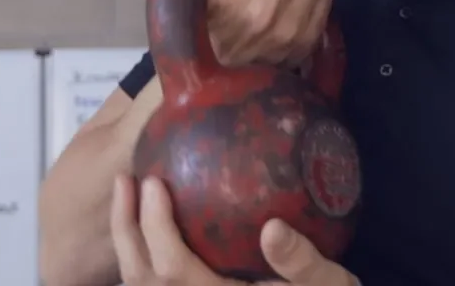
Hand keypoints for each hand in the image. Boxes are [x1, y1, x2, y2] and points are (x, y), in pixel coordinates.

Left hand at [111, 174, 358, 285]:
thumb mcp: (327, 284)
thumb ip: (302, 263)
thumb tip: (273, 229)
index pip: (172, 270)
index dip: (156, 228)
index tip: (153, 183)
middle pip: (142, 278)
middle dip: (127, 228)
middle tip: (127, 179)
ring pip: (140, 283)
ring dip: (127, 238)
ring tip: (127, 190)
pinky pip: (154, 282)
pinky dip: (141, 251)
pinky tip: (147, 219)